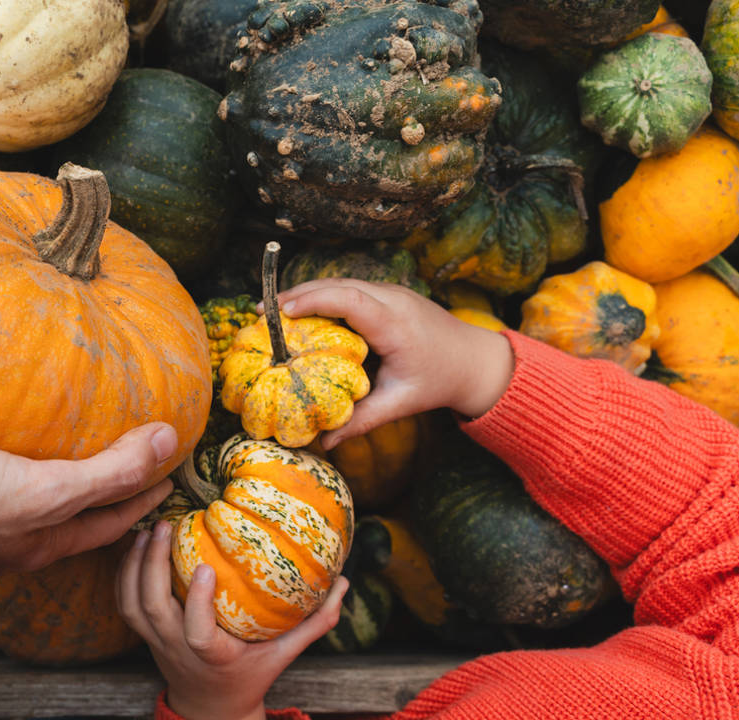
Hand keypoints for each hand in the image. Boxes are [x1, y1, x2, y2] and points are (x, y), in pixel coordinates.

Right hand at [0, 423, 177, 574]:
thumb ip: (106, 471)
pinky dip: (6, 451)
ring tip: (68, 437)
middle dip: (102, 488)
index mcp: (45, 540)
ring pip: (30, 492)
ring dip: (53, 468)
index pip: (109, 521)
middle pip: (72, 511)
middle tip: (129, 456)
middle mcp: (16, 534)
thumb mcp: (46, 491)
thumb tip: (170, 440)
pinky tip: (0, 426)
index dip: (143, 498)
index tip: (169, 476)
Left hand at [117, 521, 349, 719]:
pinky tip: (136, 543)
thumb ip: (314, 622)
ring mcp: (156, 642)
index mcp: (213, 655)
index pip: (197, 633)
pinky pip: (124, 604)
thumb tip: (344, 583)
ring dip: (135, 564)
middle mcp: (177, 649)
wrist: (210, 707)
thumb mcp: (284, 654)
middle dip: (153, 565)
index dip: (196, 602)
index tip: (205, 567)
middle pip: (152, 609)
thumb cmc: (250, 676)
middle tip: (166, 525)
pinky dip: (124, 573)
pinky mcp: (144, 635)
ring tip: (148, 529)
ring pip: (132, 604)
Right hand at [276, 279, 513, 448]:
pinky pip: (350, 287)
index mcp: (395, 323)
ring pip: (341, 282)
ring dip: (307, 293)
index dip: (312, 300)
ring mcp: (392, 291)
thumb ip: (361, 421)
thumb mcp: (400, 403)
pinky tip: (300, 313)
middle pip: (338, 284)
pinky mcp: (388, 293)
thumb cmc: (438, 381)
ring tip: (272, 312)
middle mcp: (393, 299)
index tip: (280, 311)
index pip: (349, 298)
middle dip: (297, 295)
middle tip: (262, 313)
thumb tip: (323, 444)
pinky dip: (322, 296)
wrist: (476, 360)